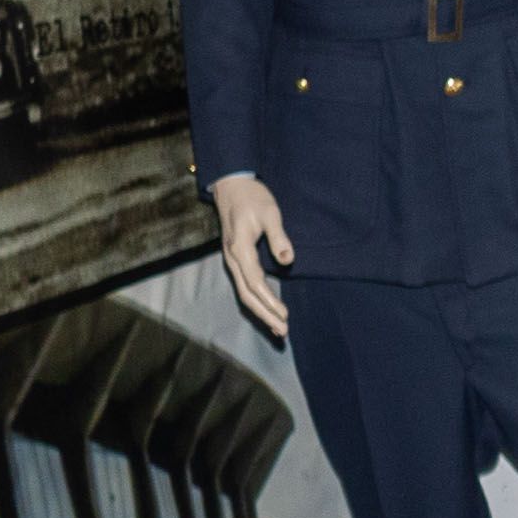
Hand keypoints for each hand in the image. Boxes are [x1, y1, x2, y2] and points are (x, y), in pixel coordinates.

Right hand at [211, 171, 295, 335]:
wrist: (231, 186)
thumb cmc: (252, 197)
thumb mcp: (270, 212)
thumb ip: (278, 237)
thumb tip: (287, 260)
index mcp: (240, 248)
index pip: (255, 282)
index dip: (270, 301)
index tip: (285, 315)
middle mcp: (232, 258)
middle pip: (246, 295)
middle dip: (264, 315)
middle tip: (283, 331)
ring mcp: (231, 260)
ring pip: (243, 293)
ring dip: (260, 311)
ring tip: (277, 327)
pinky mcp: (235, 260)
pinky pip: (243, 286)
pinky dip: (256, 300)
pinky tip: (267, 309)